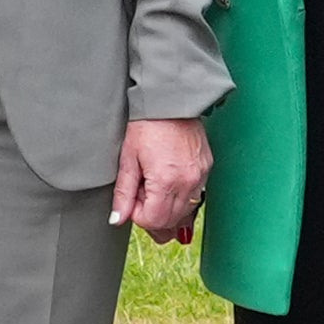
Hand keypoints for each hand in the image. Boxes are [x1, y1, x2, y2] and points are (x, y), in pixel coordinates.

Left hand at [113, 114, 212, 239]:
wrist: (171, 101)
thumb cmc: (148, 125)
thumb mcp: (128, 159)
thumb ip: (123, 194)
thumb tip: (117, 218)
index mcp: (166, 181)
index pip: (154, 221)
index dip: (138, 215)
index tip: (132, 198)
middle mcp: (188, 182)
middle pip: (171, 221)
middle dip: (153, 213)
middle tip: (142, 191)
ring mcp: (200, 176)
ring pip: (185, 213)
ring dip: (167, 208)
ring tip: (155, 184)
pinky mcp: (206, 169)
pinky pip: (195, 197)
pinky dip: (181, 197)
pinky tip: (169, 181)